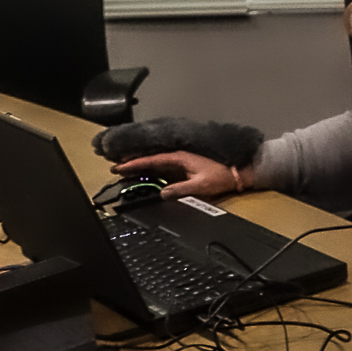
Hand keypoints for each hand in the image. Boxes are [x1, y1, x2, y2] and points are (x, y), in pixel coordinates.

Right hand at [114, 151, 244, 200]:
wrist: (236, 173)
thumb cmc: (220, 177)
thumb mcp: (200, 185)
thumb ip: (180, 190)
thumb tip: (162, 194)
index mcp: (179, 157)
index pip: (152, 160)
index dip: (135, 164)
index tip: (120, 166)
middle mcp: (177, 156)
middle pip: (150, 159)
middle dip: (132, 162)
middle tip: (115, 167)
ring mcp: (180, 160)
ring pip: (154, 162)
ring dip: (140, 165)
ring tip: (124, 169)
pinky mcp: (183, 166)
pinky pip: (162, 166)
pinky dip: (150, 168)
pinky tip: (143, 172)